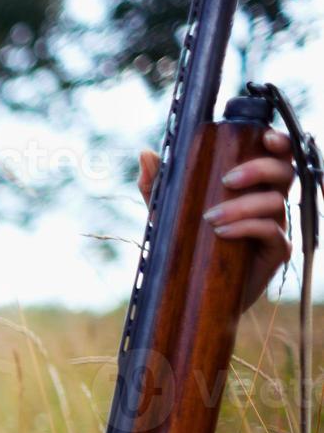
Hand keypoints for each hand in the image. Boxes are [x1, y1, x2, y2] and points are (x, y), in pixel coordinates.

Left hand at [136, 128, 295, 309]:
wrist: (195, 295)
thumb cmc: (187, 246)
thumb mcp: (168, 213)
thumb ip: (158, 185)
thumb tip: (147, 154)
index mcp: (252, 187)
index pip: (276, 156)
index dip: (278, 142)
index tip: (264, 137)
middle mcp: (269, 203)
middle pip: (284, 173)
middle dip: (260, 169)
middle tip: (227, 180)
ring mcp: (275, 227)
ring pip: (276, 202)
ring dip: (244, 205)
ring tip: (211, 218)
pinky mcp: (275, 252)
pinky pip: (271, 232)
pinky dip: (247, 227)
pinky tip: (222, 233)